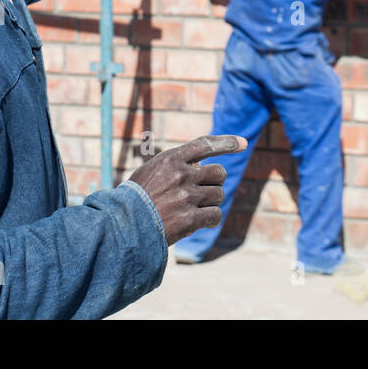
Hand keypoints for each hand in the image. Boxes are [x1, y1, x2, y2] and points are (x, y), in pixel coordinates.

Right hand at [128, 135, 247, 244]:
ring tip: (193, 208)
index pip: (205, 144)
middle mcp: (181, 174)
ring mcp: (187, 196)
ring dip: (211, 202)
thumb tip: (203, 166)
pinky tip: (199, 221)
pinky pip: (215, 214)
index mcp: (170, 159)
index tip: (243, 143)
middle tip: (203, 192)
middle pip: (218, 172)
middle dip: (215, 182)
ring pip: (219, 194)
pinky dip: (211, 218)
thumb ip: (175, 166)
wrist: (124, 225)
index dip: (227, 142)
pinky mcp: (190, 218)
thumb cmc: (136, 199)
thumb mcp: (151, 172)